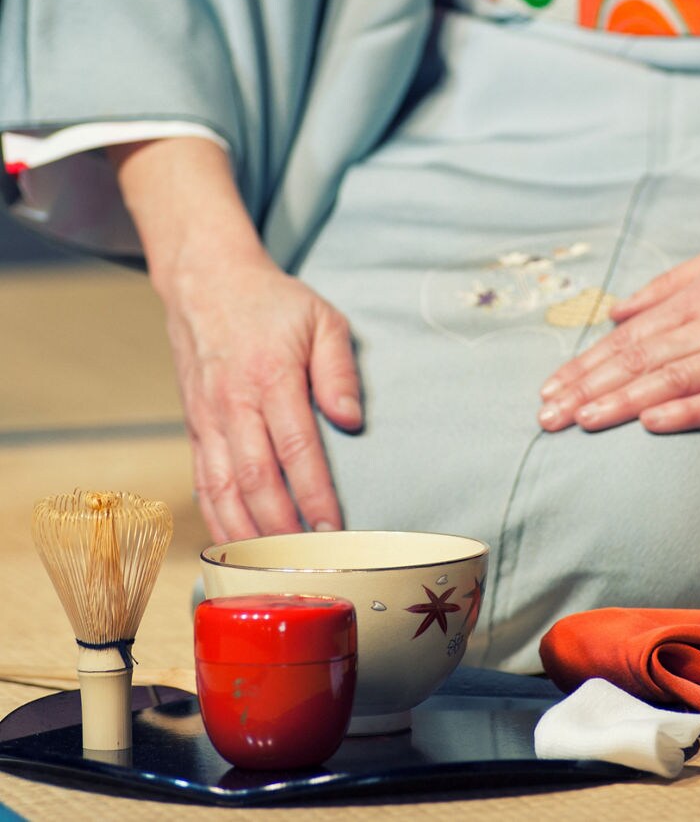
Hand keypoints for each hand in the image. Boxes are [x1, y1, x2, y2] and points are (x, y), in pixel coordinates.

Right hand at [106, 137, 361, 543]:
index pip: (296, 449)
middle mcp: (233, 405)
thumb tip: (351, 421)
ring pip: (222, 491)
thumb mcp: (323, 319)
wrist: (206, 283)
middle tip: (308, 565)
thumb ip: (340, 370)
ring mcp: (208, 420)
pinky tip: (235, 546)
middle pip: (255, 481)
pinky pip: (203, 483)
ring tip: (272, 571)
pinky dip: (217, 520)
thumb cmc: (273, 303)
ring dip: (246, 536)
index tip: (335, 528)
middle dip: (281, 530)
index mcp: (271, 378)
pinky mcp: (194, 428)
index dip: (315, 494)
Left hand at [536, 235, 699, 434]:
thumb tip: (616, 310)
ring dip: (623, 402)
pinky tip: (652, 422)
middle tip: (547, 415)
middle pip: (641, 361)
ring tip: (582, 420)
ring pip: (674, 380)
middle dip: (589, 389)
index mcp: (698, 297)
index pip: (629, 339)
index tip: (552, 388)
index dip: (587, 365)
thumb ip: (666, 286)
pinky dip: (689, 410)